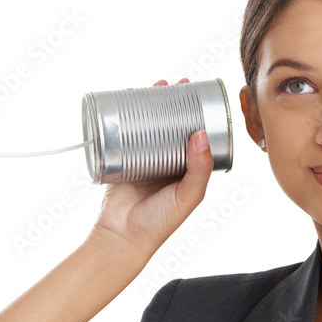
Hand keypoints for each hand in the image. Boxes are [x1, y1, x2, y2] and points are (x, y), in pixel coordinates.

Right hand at [90, 78, 213, 254]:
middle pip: (172, 125)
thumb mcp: (187, 196)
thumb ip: (199, 169)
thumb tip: (202, 133)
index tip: (199, 95)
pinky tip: (126, 101)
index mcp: (187, 169)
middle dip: (174, 103)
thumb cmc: (159, 223)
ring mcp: (143, 159)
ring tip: (155, 86)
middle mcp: (167, 161)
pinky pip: (123, 134)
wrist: (122, 237)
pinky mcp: (120, 160)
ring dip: (150, 105)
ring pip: (148, 126)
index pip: (196, 135)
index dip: (198, 114)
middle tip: (177, 83)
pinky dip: (125, 117)